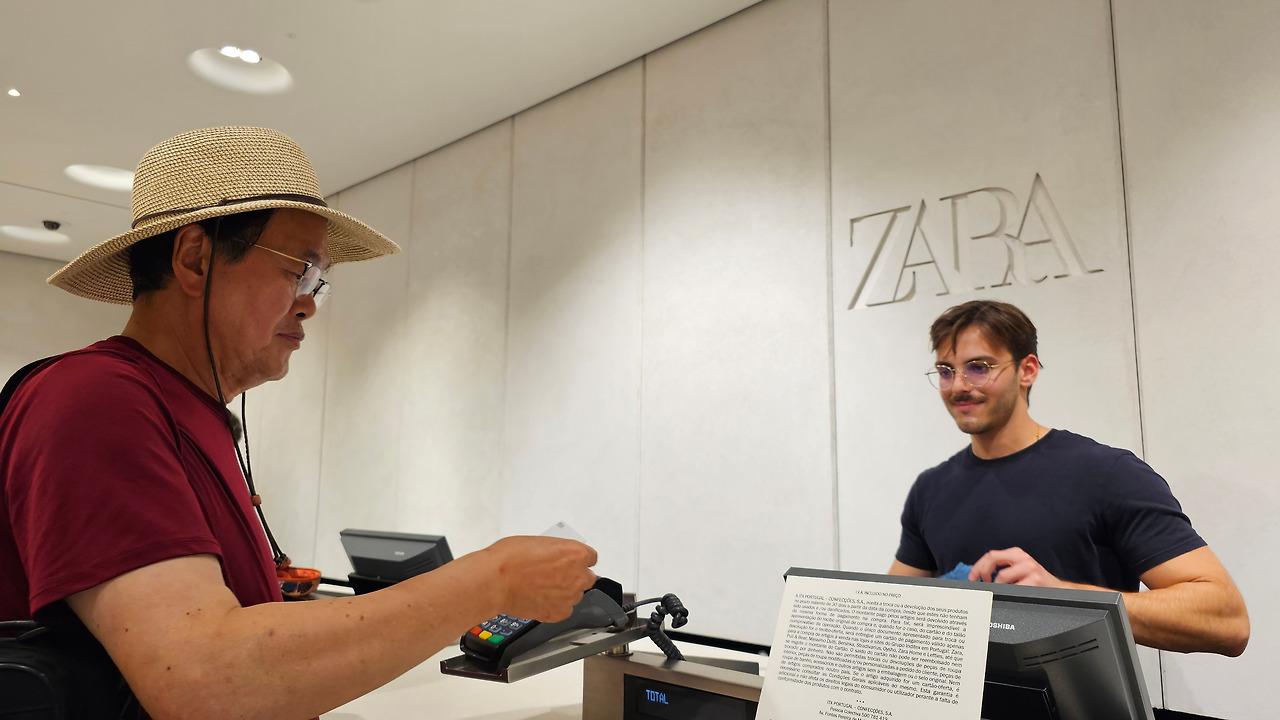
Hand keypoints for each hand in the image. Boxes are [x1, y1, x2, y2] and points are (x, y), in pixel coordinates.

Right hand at [481, 536, 597, 621]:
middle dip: (575, 576)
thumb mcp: (540, 542)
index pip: (591, 557)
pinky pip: (564, 610)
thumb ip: (558, 551)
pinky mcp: (558, 613)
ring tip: (544, 587)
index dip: (579, 559)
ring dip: (565, 592)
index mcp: (575, 554)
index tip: (572, 561)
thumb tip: (558, 557)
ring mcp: (569, 597)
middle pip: (587, 578)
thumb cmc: (510, 558)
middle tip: (557, 575)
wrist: (496, 581)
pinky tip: (541, 598)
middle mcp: (577, 576)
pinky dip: (555, 606)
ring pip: (576, 595)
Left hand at [969, 547, 1063, 586]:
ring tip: (1004, 592)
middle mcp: (1023, 558)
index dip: (978, 566)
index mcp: (1017, 554)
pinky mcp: (1035, 580)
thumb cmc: (1036, 582)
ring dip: (998, 587)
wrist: (1059, 591)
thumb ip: (1003, 568)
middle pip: (992, 560)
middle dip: (983, 573)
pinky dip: (1009, 593)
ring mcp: (1030, 568)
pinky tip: (1015, 595)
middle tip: (982, 584)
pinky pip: (1013, 588)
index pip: (991, 555)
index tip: (973, 577)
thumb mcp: (1019, 570)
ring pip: (1001, 577)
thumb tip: (980, 576)